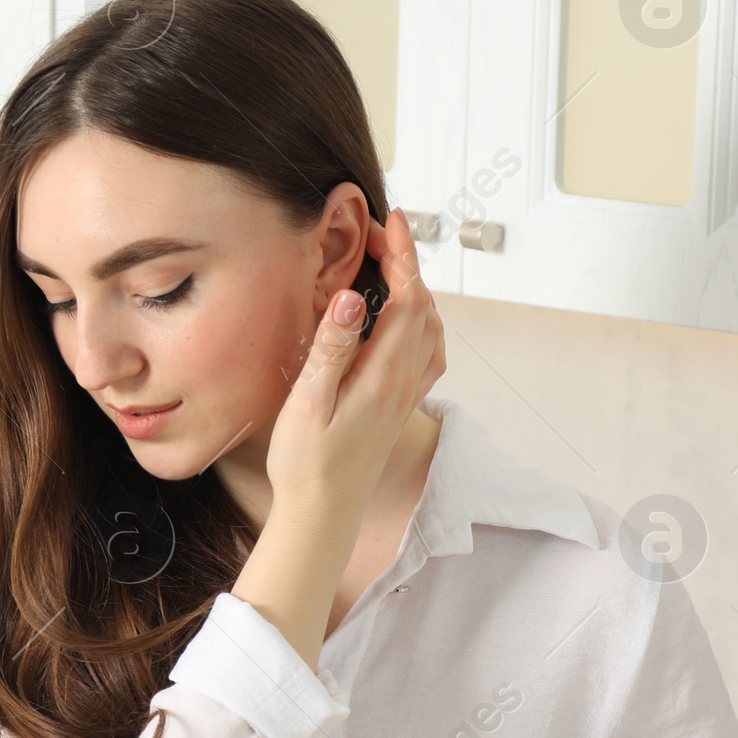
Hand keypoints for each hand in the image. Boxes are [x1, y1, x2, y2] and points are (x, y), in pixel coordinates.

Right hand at [260, 205, 445, 538]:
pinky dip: (422, 324)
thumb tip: (356, 296)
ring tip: (388, 266)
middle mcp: (404, 385)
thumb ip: (333, 348)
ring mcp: (406, 398)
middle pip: (423, 307)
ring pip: (430, 329)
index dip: (403, 255)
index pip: (409, 299)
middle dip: (406, 262)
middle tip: (375, 236)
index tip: (389, 221)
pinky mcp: (399, 409)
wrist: (322, 516)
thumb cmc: (307, 465)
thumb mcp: (308, 403)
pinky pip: (427, 355)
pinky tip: (405, 321)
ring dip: (416, 290)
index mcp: (384, 377)